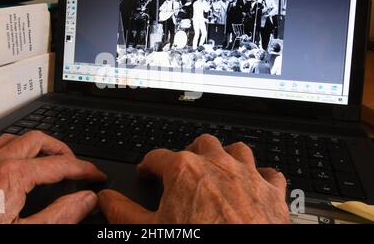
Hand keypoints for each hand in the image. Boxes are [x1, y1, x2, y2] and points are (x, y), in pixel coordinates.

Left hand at [0, 131, 105, 223]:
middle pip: (38, 140)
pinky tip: (13, 165)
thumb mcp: (24, 234)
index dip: (84, 169)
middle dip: (61, 149)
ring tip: (48, 159)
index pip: (61, 164)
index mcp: (13, 176)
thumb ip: (59, 216)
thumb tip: (85, 199)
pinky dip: (13, 150)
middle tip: (74, 164)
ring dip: (36, 145)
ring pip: (15, 138)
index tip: (96, 176)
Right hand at [98, 135, 289, 223]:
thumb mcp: (150, 230)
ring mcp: (247, 175)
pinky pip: (270, 173)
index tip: (147, 171)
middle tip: (184, 167)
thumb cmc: (198, 240)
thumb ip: (123, 212)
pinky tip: (255, 184)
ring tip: (219, 168)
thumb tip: (107, 200)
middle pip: (200, 144)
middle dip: (190, 153)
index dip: (149, 165)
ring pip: (236, 150)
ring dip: (227, 156)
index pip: (158, 156)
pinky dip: (261, 176)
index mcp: (185, 170)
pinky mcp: (272, 191)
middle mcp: (217, 164)